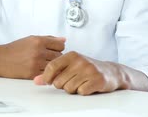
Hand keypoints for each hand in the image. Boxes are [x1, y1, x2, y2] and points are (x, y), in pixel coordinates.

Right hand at [0, 35, 65, 78]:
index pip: (60, 45)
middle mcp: (39, 51)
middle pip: (59, 56)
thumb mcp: (30, 39)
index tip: (54, 50)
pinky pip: (47, 74)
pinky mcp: (33, 73)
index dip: (58, 48)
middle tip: (48, 58)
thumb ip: (48, 39)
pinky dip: (46, 73)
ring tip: (43, 64)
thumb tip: (63, 39)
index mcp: (38, 41)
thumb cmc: (14, 49)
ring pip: (54, 66)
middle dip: (55, 57)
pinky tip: (40, 70)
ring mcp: (36, 63)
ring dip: (52, 66)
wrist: (0, 59)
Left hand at [33, 51, 147, 94]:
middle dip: (63, 85)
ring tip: (81, 83)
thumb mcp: (70, 66)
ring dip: (73, 89)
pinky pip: (81, 92)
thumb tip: (36, 80)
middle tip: (72, 81)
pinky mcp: (97, 80)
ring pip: (69, 89)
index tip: (47, 82)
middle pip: (59, 82)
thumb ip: (53, 72)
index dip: (46, 77)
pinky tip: (88, 86)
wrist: (111, 72)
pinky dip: (83, 92)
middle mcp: (80, 61)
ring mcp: (89, 70)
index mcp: (72, 55)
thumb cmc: (87, 68)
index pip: (52, 67)